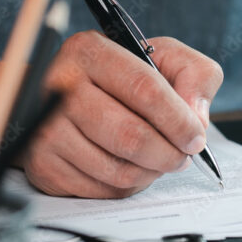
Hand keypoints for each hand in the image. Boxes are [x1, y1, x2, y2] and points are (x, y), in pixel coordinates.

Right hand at [23, 31, 222, 197]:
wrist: (67, 97)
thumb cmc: (124, 78)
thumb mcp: (165, 58)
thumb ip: (194, 75)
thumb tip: (196, 118)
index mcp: (91, 51)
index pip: (144, 89)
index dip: (178, 120)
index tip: (196, 137)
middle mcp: (60, 87)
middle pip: (130, 136)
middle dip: (169, 154)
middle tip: (183, 156)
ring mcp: (46, 129)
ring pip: (118, 169)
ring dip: (151, 172)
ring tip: (160, 159)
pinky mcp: (44, 165)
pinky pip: (102, 189)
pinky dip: (128, 185)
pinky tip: (133, 167)